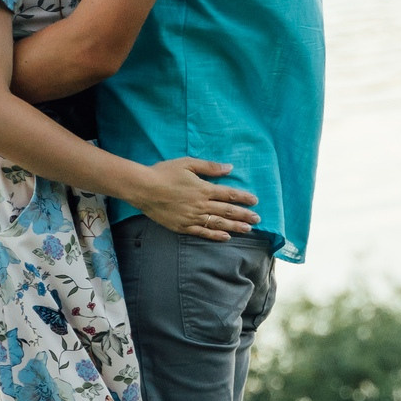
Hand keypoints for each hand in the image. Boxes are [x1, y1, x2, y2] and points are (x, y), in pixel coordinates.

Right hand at [129, 159, 259, 241]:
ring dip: (234, 226)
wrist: (143, 188)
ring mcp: (192, 217)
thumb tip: (229, 168)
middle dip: (244, 214)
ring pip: (218, 223)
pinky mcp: (182, 226)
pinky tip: (226, 237)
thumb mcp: (187, 163)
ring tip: (248, 229)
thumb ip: (209, 167)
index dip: (243, 198)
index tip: (255, 201)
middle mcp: (201, 204)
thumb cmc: (164, 172)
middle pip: (227, 210)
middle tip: (257, 219)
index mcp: (203, 188)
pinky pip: (203, 232)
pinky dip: (215, 235)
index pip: (228, 194)